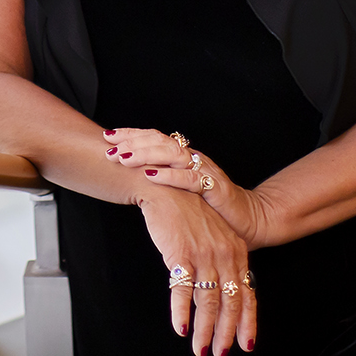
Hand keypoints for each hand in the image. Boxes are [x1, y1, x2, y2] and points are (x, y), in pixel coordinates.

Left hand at [102, 127, 265, 243]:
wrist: (247, 221)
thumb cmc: (211, 207)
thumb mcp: (180, 191)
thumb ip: (161, 179)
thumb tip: (129, 173)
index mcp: (185, 157)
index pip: (156, 137)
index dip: (132, 134)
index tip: (108, 136)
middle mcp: (194, 159)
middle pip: (162, 141)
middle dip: (134, 142)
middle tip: (111, 147)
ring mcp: (206, 171)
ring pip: (174, 155)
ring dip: (147, 155)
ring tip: (125, 158)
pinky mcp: (216, 188)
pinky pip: (191, 178)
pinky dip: (170, 176)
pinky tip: (152, 175)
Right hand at [133, 185, 257, 355]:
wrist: (168, 185)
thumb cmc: (187, 211)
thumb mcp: (214, 234)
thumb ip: (222, 260)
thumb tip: (224, 290)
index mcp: (236, 252)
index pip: (246, 294)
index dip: (247, 321)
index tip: (246, 344)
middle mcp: (224, 256)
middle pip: (230, 303)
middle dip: (226, 333)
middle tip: (221, 354)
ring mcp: (204, 256)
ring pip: (208, 302)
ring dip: (204, 330)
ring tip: (200, 350)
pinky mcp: (181, 254)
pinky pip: (182, 290)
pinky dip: (181, 312)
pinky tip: (180, 328)